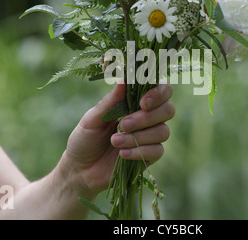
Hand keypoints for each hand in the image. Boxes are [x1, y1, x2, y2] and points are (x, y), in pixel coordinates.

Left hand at [62, 82, 174, 198]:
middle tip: (123, 124)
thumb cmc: (85, 138)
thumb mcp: (93, 118)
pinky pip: (157, 151)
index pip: (161, 91)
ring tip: (115, 141)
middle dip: (147, 117)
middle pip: (168, 109)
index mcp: (134, 103)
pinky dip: (140, 151)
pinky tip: (122, 154)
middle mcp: (147, 118)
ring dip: (139, 136)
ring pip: (163, 131)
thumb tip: (124, 78)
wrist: (79, 170)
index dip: (158, 93)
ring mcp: (149, 137)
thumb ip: (111, 101)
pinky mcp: (148, 157)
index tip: (142, 102)